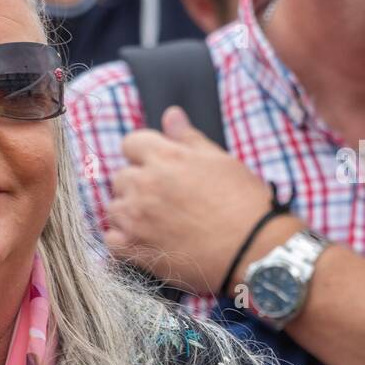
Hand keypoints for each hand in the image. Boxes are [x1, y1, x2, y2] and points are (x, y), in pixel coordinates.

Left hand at [103, 106, 283, 296]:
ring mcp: (137, 218)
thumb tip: (171, 114)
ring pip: (114, 208)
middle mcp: (145, 184)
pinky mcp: (136, 249)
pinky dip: (122, 241)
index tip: (158, 167)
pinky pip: (111, 240)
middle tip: (162, 199)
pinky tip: (143, 241)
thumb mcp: (220, 160)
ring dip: (128, 213)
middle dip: (136, 185)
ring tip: (156, 222)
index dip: (143, 154)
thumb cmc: (243, 202)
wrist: (253, 248)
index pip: (130, 143)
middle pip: (120, 177)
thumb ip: (188, 138)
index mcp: (165, 157)